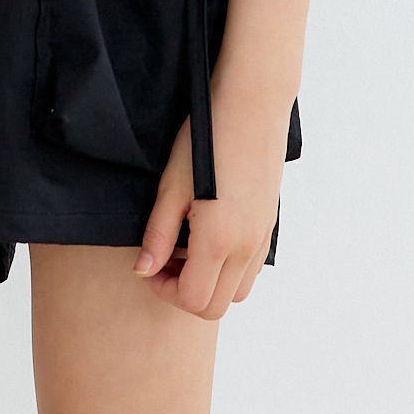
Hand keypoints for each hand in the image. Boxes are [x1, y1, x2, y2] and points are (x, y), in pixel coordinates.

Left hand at [135, 88, 290, 319]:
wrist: (251, 107)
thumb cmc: (204, 140)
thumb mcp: (171, 186)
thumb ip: (157, 234)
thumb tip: (143, 271)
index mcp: (219, 240)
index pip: (193, 300)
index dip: (165, 290)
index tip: (150, 265)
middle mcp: (247, 248)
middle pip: (216, 305)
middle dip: (184, 291)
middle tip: (165, 258)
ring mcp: (262, 239)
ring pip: (237, 292)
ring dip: (209, 282)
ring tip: (186, 246)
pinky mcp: (269, 226)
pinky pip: (251, 269)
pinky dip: (228, 269)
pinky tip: (208, 234)